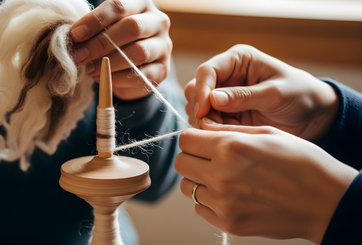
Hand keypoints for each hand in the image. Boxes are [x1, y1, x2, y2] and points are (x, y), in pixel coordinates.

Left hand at [70, 0, 171, 99]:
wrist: (131, 68)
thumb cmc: (113, 42)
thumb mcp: (103, 29)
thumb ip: (94, 30)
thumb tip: (74, 40)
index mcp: (141, 3)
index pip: (119, 6)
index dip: (95, 20)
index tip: (75, 35)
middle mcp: (158, 21)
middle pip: (132, 27)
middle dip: (101, 43)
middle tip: (79, 56)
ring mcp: (164, 46)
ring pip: (139, 52)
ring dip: (109, 62)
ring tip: (89, 69)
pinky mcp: (163, 70)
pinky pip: (141, 75)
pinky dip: (118, 79)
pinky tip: (102, 78)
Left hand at [174, 124, 357, 243]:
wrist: (325, 200)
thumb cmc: (300, 161)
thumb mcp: (266, 133)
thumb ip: (229, 132)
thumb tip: (203, 129)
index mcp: (230, 148)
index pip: (185, 139)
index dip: (193, 138)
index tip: (202, 140)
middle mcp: (221, 176)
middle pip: (181, 163)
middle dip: (192, 157)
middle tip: (209, 158)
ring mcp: (223, 203)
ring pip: (187, 187)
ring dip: (199, 179)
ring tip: (222, 177)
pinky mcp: (229, 223)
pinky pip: (200, 207)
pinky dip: (208, 200)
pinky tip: (230, 195)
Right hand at [184, 44, 338, 140]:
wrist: (311, 115)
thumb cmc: (299, 95)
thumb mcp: (275, 94)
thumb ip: (244, 96)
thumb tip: (213, 99)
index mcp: (238, 60)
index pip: (208, 71)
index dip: (202, 91)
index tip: (203, 112)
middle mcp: (226, 74)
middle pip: (196, 88)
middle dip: (200, 108)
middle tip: (212, 126)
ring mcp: (223, 94)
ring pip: (197, 106)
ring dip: (204, 120)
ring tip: (224, 131)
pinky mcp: (224, 112)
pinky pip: (207, 120)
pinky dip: (211, 129)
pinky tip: (227, 134)